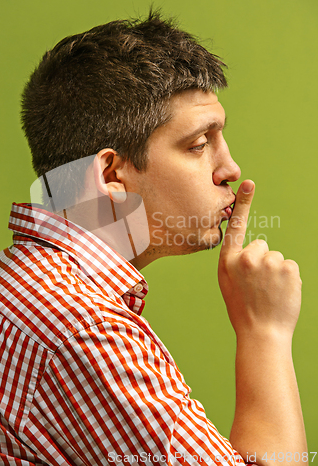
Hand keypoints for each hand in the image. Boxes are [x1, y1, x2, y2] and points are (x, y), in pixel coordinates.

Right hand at [218, 180, 301, 337]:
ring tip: (270, 293)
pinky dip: (289, 278)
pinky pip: (290, 266)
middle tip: (259, 286)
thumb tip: (252, 248)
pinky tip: (281, 293)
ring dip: (277, 272)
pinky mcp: (288, 268)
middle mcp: (247, 257)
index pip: (236, 226)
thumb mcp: (227, 283)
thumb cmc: (243, 309)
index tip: (249, 183)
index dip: (243, 203)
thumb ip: (235, 261)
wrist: (262, 334)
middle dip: (263, 261)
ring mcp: (269, 262)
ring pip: (277, 258)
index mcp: (228, 260)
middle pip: (262, 246)